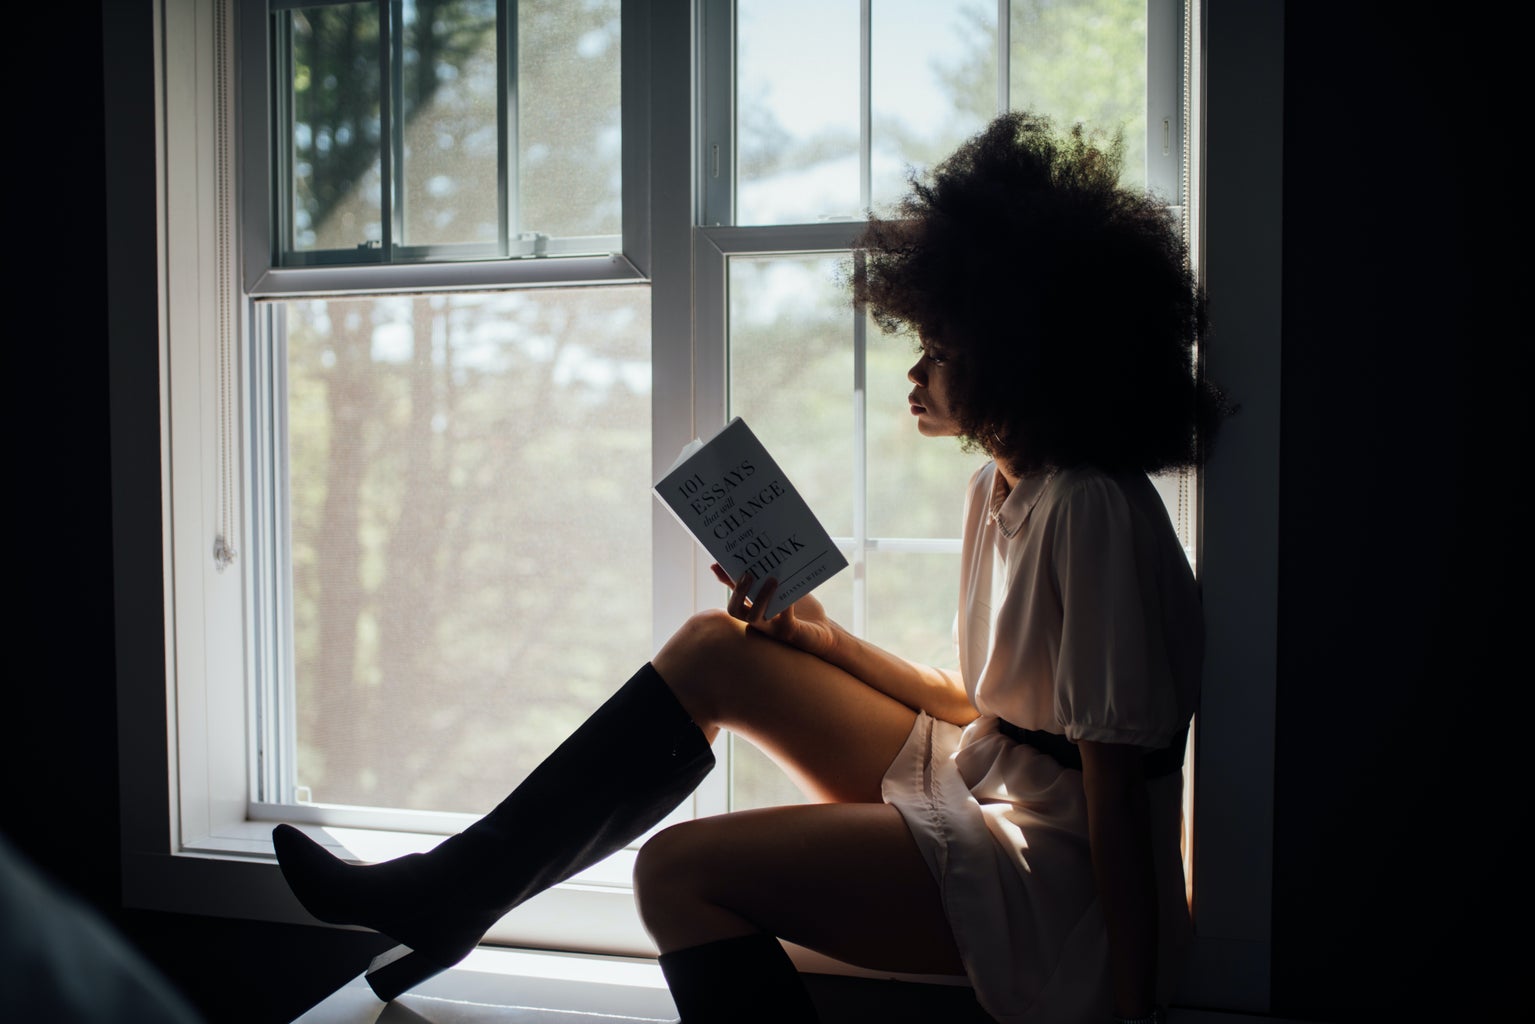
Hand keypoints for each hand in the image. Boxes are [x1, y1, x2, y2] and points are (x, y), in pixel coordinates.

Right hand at [711, 563, 837, 659]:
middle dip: (739, 591)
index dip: (726, 581)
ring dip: (761, 597)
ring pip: (755, 617)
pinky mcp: (789, 633)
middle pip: (735, 611)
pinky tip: (791, 595)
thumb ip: (768, 579)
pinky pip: (784, 620)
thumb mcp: (784, 591)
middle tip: (749, 574)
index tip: (717, 564)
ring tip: (772, 580)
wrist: (823, 631)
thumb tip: (755, 559)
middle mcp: (758, 622)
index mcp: (753, 610)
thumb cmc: (801, 610)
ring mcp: (771, 629)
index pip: (733, 596)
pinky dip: (786, 606)